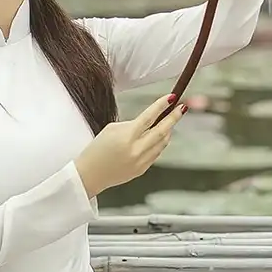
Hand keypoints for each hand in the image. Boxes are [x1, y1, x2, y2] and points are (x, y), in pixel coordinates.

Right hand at [73, 93, 187, 197]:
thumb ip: (132, 124)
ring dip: (167, 130)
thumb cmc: (97, 150)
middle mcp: (137, 149)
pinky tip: (159, 137)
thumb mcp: (111, 129)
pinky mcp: (142, 169)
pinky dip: (159, 143)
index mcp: (127, 136)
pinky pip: (156, 153)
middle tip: (182, 108)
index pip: (149, 117)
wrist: (90, 174)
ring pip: (162, 143)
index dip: (162, 106)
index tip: (171, 97)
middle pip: (162, 130)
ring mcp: (141, 161)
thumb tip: (149, 122)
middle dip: (174, 117)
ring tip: (170, 121)